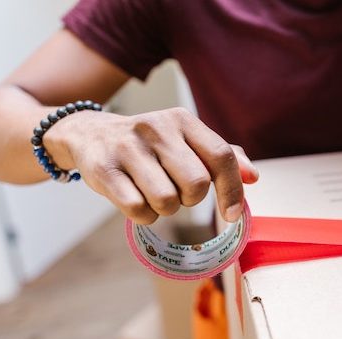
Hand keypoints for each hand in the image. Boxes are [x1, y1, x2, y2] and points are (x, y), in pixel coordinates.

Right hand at [43, 107, 258, 223]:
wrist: (88, 134)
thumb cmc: (148, 145)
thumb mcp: (184, 140)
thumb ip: (221, 156)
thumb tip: (253, 176)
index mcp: (182, 120)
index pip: (221, 156)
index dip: (232, 190)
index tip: (232, 214)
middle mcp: (156, 128)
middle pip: (196, 184)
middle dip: (191, 199)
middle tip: (176, 191)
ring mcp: (128, 147)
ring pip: (167, 201)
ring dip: (164, 208)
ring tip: (151, 192)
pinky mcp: (104, 169)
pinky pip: (139, 210)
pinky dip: (143, 216)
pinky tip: (134, 199)